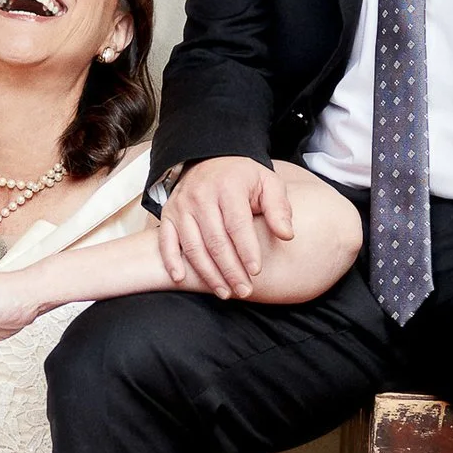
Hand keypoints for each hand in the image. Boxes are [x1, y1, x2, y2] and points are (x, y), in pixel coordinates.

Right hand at [158, 157, 294, 297]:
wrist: (211, 159)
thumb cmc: (243, 178)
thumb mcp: (268, 183)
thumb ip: (279, 208)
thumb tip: (287, 235)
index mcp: (228, 187)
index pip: (237, 224)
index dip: (246, 250)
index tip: (256, 271)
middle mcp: (200, 196)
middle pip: (215, 240)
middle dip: (230, 270)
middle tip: (244, 290)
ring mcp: (181, 206)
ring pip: (193, 246)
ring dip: (208, 273)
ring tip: (225, 292)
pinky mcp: (168, 215)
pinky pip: (166, 241)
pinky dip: (171, 261)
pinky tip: (180, 279)